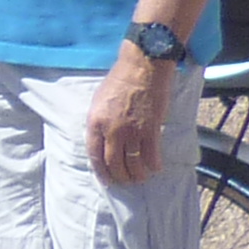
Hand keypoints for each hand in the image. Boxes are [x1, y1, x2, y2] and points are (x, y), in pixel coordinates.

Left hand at [86, 50, 172, 183]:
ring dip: (137, 175)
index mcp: (95, 123)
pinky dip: (153, 165)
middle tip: (125, 181)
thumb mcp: (98, 101)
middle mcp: (112, 131)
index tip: (107, 180)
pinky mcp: (151, 130)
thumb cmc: (119, 80)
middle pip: (114, 164)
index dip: (101, 172)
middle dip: (119, 177)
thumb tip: (103, 140)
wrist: (142, 67)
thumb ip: (99, 122)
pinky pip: (151, 155)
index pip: (95, 155)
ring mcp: (132, 132)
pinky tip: (154, 168)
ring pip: (133, 163)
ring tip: (139, 178)